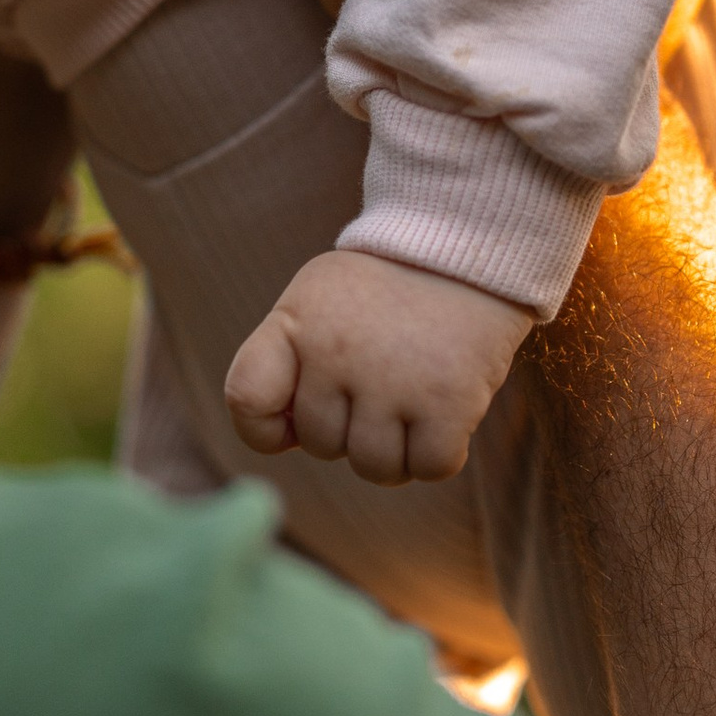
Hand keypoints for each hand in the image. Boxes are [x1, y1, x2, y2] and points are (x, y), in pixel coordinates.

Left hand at [226, 248, 531, 485]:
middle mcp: (335, 353)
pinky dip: (439, 454)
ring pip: (375, 467)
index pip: (247, 400)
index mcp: (295, 323)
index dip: (265, 429)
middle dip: (351, 429)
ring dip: (397, 450)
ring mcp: (391, 380)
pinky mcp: (447, 401)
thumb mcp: (319, 299)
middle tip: (383, 383)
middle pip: (322, 445)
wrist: (468, 248)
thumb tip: (288, 440)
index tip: (294, 421)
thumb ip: (291, 359)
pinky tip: (445, 414)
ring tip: (414, 399)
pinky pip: (430, 467)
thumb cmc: (388, 286)